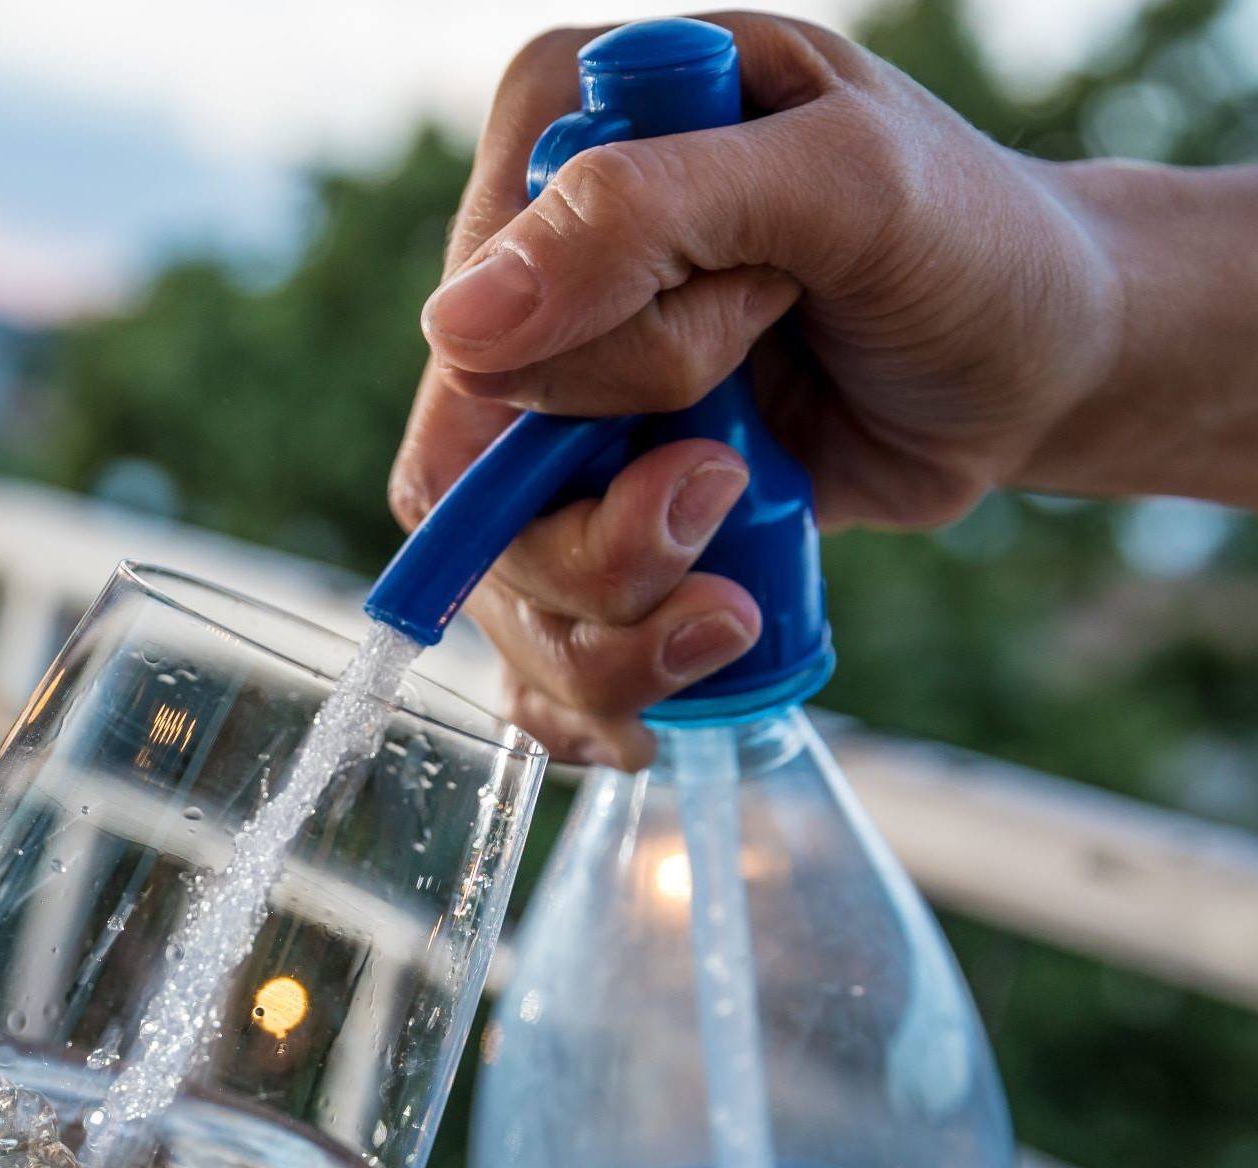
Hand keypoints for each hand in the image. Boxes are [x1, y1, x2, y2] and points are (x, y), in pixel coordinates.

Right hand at [390, 11, 1121, 763]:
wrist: (1037, 360)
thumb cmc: (971, 246)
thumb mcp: (841, 187)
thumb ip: (644, 218)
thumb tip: (458, 328)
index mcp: (562, 138)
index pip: (469, 341)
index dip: (575, 408)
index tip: (723, 383)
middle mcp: (539, 279)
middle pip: (469, 488)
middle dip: (601, 547)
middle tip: (726, 494)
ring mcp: (565, 406)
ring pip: (506, 584)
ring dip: (615, 639)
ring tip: (730, 615)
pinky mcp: (604, 502)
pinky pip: (544, 634)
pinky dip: (600, 689)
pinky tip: (664, 701)